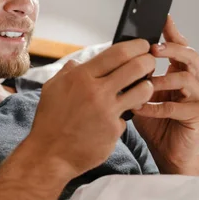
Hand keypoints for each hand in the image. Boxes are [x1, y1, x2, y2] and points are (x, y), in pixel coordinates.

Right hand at [31, 39, 154, 177]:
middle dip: (148, 61)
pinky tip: (113, 119)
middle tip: (149, 62)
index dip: (136, 45)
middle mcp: (96, 91)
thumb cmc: (49, 121)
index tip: (142, 45)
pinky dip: (123, 116)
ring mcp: (107, 111)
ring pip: (143, 90)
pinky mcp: (114, 129)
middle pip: (137, 66)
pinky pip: (128, 116)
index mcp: (81, 76)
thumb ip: (68, 72)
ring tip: (141, 88)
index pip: (118, 52)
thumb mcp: (52, 89)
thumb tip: (78, 62)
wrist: (49, 154)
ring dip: (146, 86)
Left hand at [132, 15, 198, 174]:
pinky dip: (156, 106)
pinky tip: (140, 108)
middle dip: (171, 49)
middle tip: (152, 49)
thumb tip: (112, 57)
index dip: (171, 31)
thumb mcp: (142, 92)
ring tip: (143, 84)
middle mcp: (196, 81)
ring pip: (186, 78)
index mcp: (182, 72)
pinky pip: (177, 108)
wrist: (168, 152)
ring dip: (162, 80)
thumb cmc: (154, 121)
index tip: (162, 17)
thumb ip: (135, 76)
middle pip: (189, 55)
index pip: (179, 45)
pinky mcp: (198, 116)